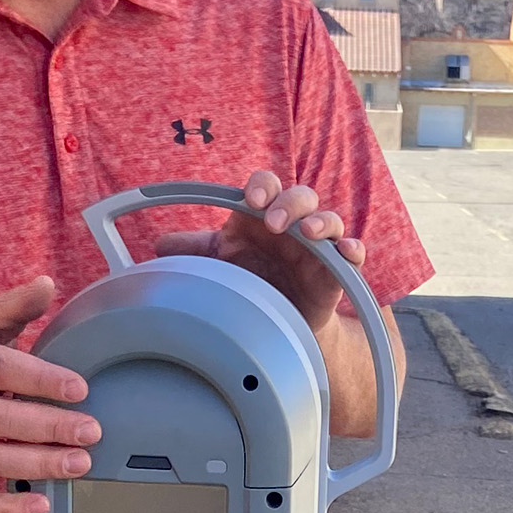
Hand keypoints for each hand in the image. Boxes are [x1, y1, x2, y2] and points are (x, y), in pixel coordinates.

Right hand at [0, 277, 99, 512]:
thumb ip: (12, 309)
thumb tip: (46, 283)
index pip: (0, 370)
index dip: (40, 379)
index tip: (79, 387)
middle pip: (1, 419)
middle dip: (50, 427)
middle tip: (92, 431)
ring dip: (39, 465)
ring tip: (80, 464)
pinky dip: (8, 511)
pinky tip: (42, 507)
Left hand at [154, 171, 362, 335]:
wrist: (280, 326)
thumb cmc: (253, 284)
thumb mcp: (222, 265)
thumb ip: (195, 252)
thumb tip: (159, 246)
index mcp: (264, 216)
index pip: (267, 186)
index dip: (261, 187)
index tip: (249, 202)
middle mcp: (294, 225)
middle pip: (301, 196)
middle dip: (290, 204)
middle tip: (274, 223)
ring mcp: (318, 248)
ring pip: (330, 219)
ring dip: (321, 222)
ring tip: (309, 234)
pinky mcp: (337, 272)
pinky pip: (353, 252)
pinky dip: (352, 248)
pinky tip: (346, 252)